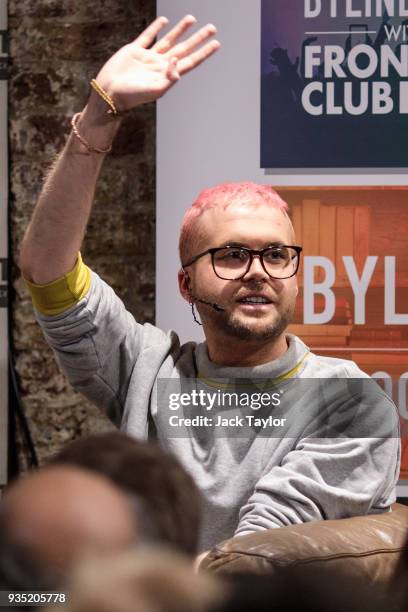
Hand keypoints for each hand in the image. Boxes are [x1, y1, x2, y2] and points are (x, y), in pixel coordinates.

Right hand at [95, 15, 219, 111]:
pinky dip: (155, 28)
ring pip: (169, 39)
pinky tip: (164, 21)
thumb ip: (170, 78)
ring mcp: (148, 57)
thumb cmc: (133, 96)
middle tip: (212, 28)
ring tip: (192, 19)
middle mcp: (160, 65)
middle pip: (184, 48)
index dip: (204, 53)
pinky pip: (148, 36)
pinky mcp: (135, 50)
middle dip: (198, 38)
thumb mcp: (155, 90)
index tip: (216, 44)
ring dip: (181, 29)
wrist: (110, 92)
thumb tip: (178, 60)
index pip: (190, 61)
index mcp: (167, 75)